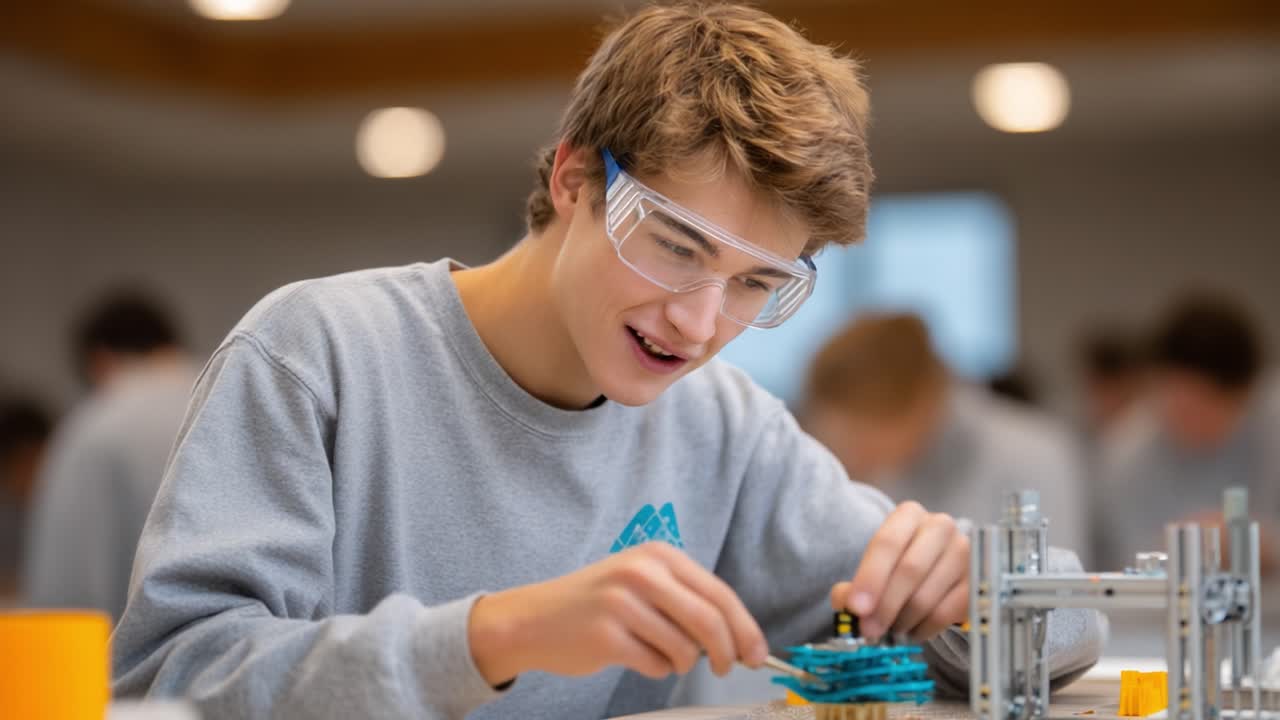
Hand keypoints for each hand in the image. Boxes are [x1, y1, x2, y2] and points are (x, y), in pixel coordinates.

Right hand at [467, 542, 767, 685]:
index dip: (745, 628)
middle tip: (725, 668)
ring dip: (680, 662)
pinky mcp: (607, 636)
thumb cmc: (597, 603)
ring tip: (657, 653)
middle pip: (709, 621)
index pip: (719, 593)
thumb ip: (687, 600)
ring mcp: (622, 603)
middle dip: (726, 652)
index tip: (757, 653)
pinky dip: (655, 668)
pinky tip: (634, 656)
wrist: (533, 618)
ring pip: (684, 649)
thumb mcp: (642, 582)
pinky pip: (656, 665)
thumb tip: (740, 639)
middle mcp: (642, 573)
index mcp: (658, 555)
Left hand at [830, 501, 968, 640]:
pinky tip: (911, 631)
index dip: (870, 578)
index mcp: (909, 515)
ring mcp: (964, 554)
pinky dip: (924, 629)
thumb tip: (847, 606)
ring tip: (889, 630)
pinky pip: (946, 614)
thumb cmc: (898, 565)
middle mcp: (940, 527)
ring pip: (927, 596)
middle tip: (869, 630)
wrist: (936, 567)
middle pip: (910, 570)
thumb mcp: (872, 568)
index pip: (887, 543)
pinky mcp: (976, 583)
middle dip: (885, 606)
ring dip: (902, 621)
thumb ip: (852, 587)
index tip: (856, 608)